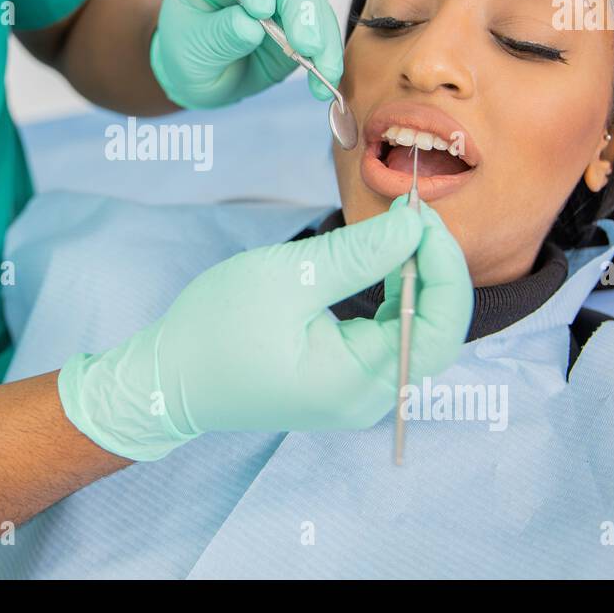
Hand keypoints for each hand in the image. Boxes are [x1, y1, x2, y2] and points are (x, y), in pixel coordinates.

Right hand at [57, 197, 473, 460]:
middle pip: (436, 331)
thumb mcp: (287, 278)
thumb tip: (415, 226)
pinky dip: (396, 295)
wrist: (168, 378)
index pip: (439, 325)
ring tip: (401, 230)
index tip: (422, 215)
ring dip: (418, 278)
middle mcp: (370, 397)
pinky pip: (391, 336)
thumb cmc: (215, 329)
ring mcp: (359, 392)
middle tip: (413, 215)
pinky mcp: (346, 379)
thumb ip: (357, 255)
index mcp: (357, 381)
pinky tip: (385, 261)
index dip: (445, 265)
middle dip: (436, 267)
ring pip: (418, 332)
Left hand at [150, 0, 342, 108]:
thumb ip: (219, 35)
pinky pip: (321, 28)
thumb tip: (251, 26)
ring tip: (324, 69)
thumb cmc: (187, 54)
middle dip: (300, 9)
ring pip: (311, 0)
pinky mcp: (298, 18)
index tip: (260, 9)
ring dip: (322, 35)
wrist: (202, 77)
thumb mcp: (192, 49)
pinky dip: (327, 53)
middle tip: (306, 45)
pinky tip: (326, 77)